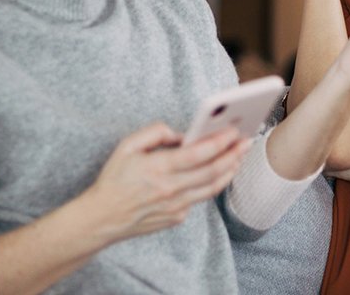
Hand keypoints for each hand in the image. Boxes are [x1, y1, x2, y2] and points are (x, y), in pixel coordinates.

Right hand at [80, 123, 251, 241]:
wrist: (102, 218)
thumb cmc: (114, 179)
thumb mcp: (127, 146)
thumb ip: (155, 133)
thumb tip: (181, 134)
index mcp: (158, 168)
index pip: (199, 153)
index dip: (220, 141)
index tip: (234, 131)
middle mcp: (171, 188)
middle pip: (213, 171)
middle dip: (234, 154)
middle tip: (247, 141)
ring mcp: (176, 206)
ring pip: (212, 187)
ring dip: (230, 170)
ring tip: (240, 156)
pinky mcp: (177, 217)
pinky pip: (199, 198)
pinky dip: (211, 184)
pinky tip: (219, 173)